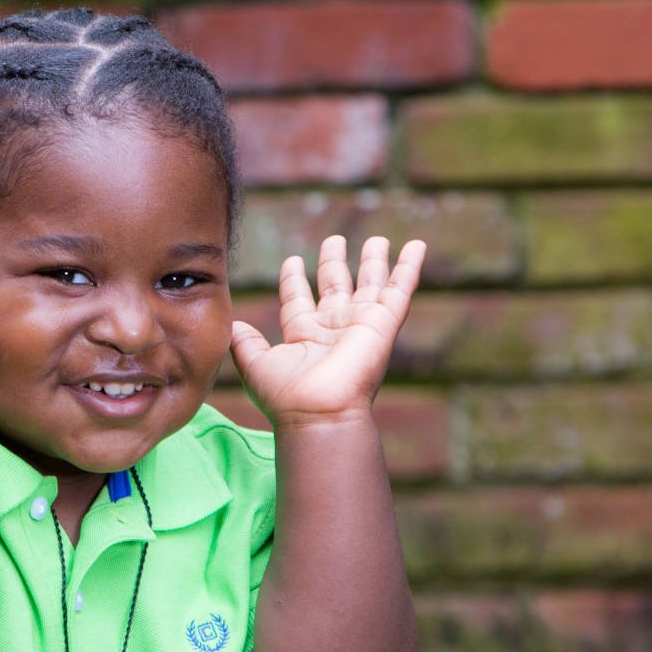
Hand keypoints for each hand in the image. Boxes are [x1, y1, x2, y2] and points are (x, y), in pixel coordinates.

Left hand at [228, 235, 425, 427]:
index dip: (295, 279)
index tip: (293, 260)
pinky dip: (410, 267)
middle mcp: (334, 328)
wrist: (319, 412)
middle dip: (334, 263)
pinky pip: (401, 289)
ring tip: (377, 240)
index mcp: (304, 335)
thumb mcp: (255, 365)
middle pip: (335, 286)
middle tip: (334, 240)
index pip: (299, 299)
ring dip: (373, 261)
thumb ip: (244, 342)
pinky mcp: (384, 323)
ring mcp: (361, 324)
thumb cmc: (286, 396)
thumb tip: (234, 324)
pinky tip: (417, 245)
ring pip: (370, 284)